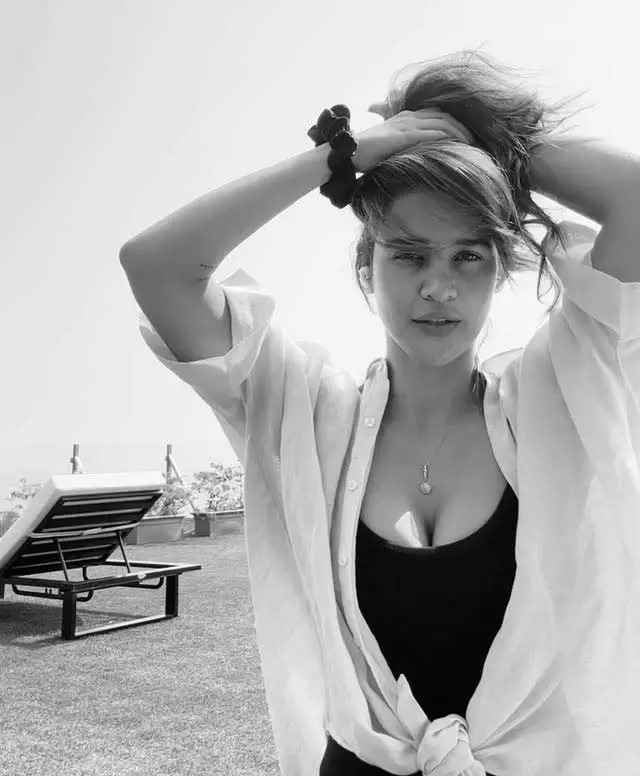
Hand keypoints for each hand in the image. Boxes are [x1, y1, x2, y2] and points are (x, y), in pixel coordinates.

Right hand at [351, 105, 473, 172]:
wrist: (347, 154)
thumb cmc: (362, 156)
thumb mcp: (385, 150)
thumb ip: (398, 151)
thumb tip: (407, 162)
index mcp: (403, 119)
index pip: (434, 115)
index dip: (451, 123)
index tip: (464, 136)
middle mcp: (407, 117)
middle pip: (442, 116)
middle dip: (461, 127)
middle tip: (475, 140)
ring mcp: (405, 125)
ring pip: (441, 122)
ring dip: (459, 131)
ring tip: (472, 143)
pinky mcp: (403, 135)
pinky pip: (431, 132)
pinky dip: (448, 136)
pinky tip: (459, 144)